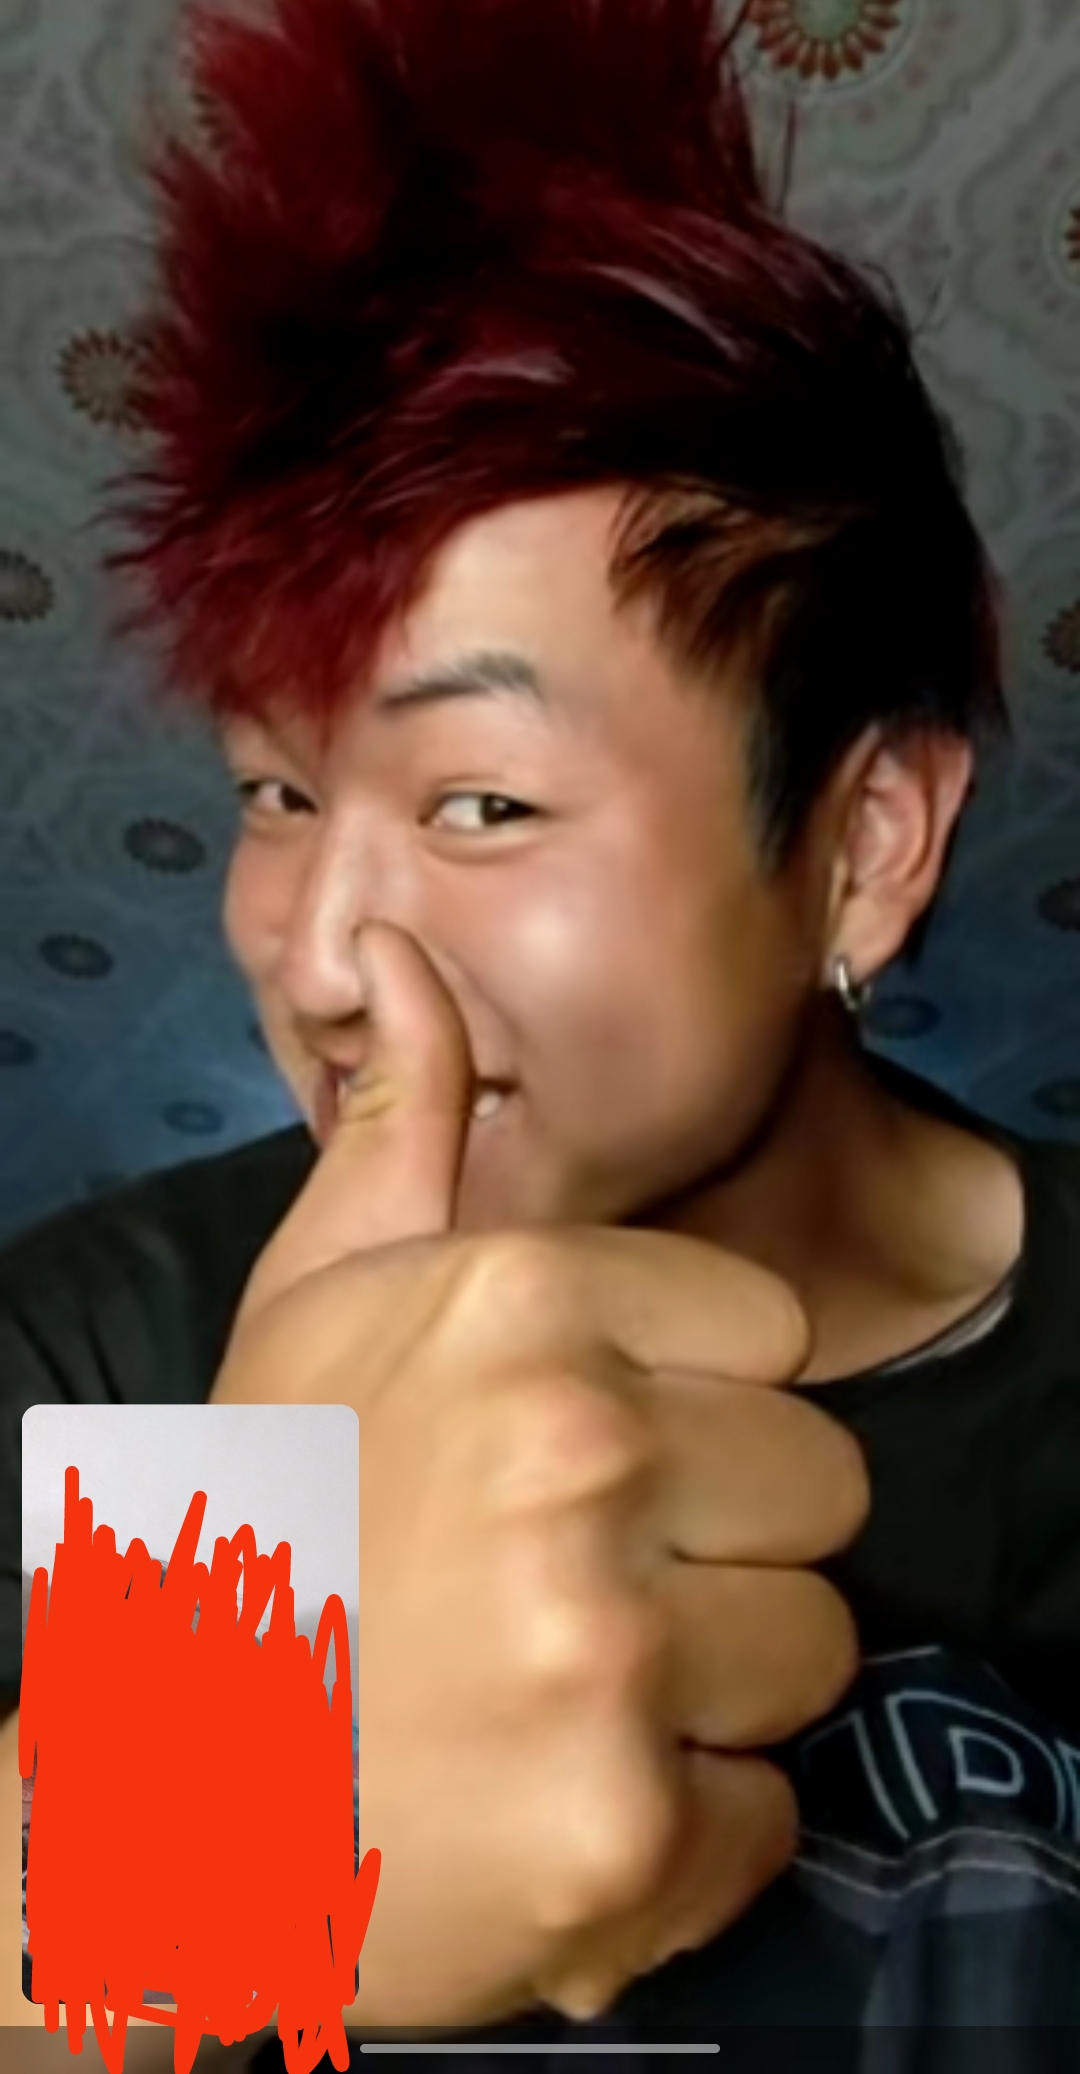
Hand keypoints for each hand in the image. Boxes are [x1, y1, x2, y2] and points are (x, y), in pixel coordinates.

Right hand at [213, 925, 867, 2027]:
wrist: (170, 1798)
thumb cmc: (260, 1526)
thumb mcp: (312, 1303)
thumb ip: (403, 1129)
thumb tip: (406, 949)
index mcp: (521, 1302)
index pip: (773, 1334)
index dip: (698, 1401)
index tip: (601, 1455)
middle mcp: (577, 1451)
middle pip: (820, 1481)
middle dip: (724, 1537)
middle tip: (579, 1580)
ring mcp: (606, 1646)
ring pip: (815, 1643)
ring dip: (715, 1684)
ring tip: (569, 1690)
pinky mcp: (628, 1828)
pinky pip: (769, 1806)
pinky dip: (689, 1829)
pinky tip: (567, 1798)